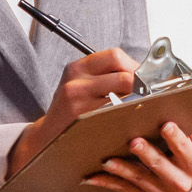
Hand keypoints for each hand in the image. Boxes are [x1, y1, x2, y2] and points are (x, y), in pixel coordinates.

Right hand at [6, 48, 139, 177]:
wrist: (47, 136)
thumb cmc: (70, 111)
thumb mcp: (81, 85)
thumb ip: (105, 75)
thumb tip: (143, 72)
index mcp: (78, 67)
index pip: (115, 56)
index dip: (134, 66)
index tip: (142, 77)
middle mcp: (76, 80)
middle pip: (123, 76)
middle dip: (139, 86)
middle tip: (143, 95)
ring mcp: (78, 100)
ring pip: (123, 96)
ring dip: (135, 102)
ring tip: (135, 108)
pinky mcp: (82, 119)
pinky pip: (115, 114)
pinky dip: (125, 116)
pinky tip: (124, 120)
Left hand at [82, 120, 191, 191]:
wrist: (180, 173)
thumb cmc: (183, 143)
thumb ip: (187, 119)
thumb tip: (171, 102)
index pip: (187, 151)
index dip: (177, 139)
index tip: (165, 125)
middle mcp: (183, 181)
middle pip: (163, 167)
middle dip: (147, 154)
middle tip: (133, 142)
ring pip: (141, 179)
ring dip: (122, 169)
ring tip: (107, 160)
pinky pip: (125, 191)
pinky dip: (108, 182)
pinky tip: (93, 176)